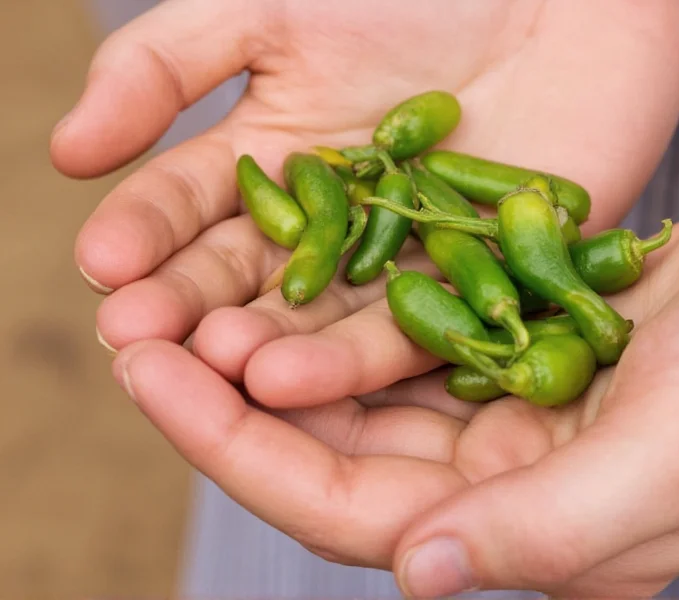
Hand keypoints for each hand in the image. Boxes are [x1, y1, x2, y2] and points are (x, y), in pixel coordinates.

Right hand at [52, 0, 678, 353]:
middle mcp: (327, 225)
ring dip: (259, 344)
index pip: (189, 208)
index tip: (102, 265)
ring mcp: (393, 264)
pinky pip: (403, 331)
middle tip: (134, 339)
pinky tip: (290, 379)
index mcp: (273, 159)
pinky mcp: (463, 290)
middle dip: (188, 307)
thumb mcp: (274, 10)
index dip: (144, 235)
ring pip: (314, 319)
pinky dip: (349, 357)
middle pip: (244, 278)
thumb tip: (69, 153)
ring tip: (212, 361)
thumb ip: (166, 66)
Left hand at [112, 174, 678, 596]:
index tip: (154, 381)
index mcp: (533, 527)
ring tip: (192, 297)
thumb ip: (552, 524)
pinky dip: (350, 304)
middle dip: (232, 395)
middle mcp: (509, 476)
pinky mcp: (522, 337)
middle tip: (143, 329)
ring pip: (365, 387)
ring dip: (281, 345)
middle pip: (336, 447)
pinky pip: (412, 327)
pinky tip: (294, 265)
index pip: (350, 507)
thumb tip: (418, 575)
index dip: (240, 450)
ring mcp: (513, 404)